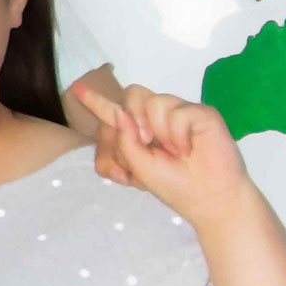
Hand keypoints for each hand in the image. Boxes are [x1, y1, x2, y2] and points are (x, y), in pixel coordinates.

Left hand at [71, 82, 253, 226]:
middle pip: (132, 95)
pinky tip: (188, 149)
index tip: (76, 87)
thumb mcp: (137, 169)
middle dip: (133, 121)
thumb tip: (121, 114)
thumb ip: (124, 142)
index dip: (95, 100)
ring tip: (174, 151)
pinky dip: (178, 135)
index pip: (113, 111)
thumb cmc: (174, 185)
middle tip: (147, 143)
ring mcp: (178, 112)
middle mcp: (157, 118)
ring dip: (158, 131)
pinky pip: (177, 112)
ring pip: (152, 101)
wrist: (209, 198)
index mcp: (139, 131)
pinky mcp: (200, 112)